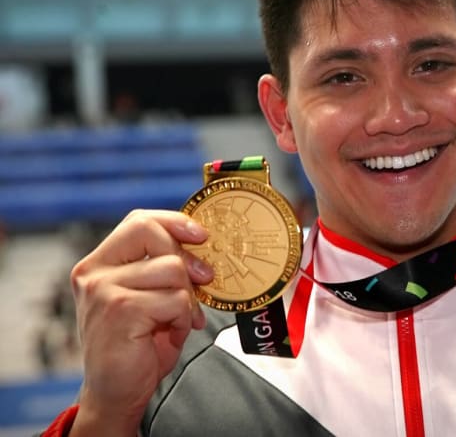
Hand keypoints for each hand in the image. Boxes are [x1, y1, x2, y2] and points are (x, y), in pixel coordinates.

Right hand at [68, 210, 213, 435]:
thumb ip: (163, 267)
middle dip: (186, 256)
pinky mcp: (121, 310)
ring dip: (186, 298)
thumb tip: (203, 244)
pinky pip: (175, 299)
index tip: (201, 235)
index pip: (138, 221)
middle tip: (203, 280)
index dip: (173, 221)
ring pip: (172, 269)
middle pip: (152, 233)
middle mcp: (95, 272)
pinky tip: (171, 332)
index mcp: (100, 263)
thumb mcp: (150, 296)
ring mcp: (104, 290)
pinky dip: (183, 318)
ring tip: (176, 319)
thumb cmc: (137, 344)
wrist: (116, 393)